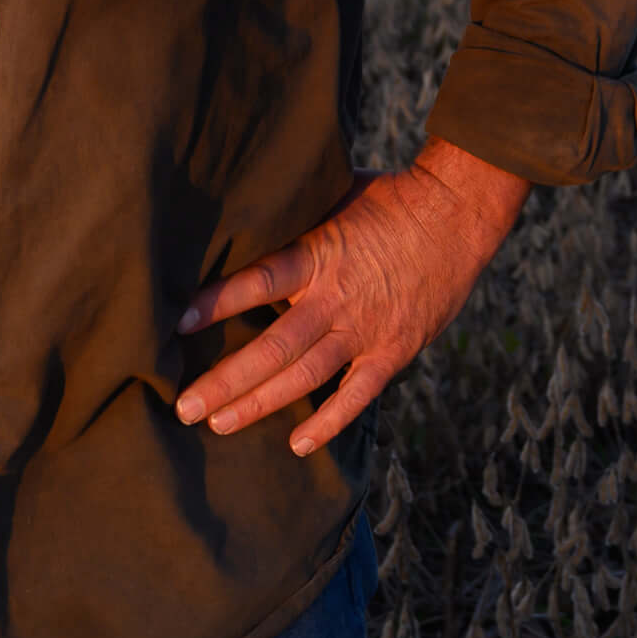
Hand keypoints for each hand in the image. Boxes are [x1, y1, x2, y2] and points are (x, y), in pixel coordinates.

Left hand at [173, 139, 530, 457]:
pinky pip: (357, 396)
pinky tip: (298, 444)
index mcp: (319, 256)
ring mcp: (366, 330)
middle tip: (184, 407)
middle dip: (225, 381)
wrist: (458, 214)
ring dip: (260, 403)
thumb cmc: (391, 196)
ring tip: (218, 424)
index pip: (257, 282)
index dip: (216, 303)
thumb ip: (295, 217)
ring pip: (305, 377)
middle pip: (272, 348)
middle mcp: (336, 300)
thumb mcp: (334, 193)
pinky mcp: (393, 350)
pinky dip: (328, 423)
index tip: (177, 323)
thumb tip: (245, 211)